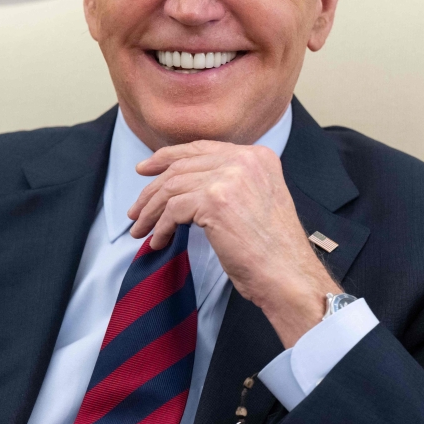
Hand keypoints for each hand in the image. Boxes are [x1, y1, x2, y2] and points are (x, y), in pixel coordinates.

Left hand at [127, 140, 339, 346]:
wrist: (288, 275)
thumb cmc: (273, 250)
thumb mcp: (257, 200)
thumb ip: (232, 182)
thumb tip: (186, 184)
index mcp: (258, 156)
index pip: (202, 148)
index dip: (168, 157)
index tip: (146, 169)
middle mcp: (244, 159)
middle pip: (182, 166)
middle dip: (152, 188)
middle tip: (136, 208)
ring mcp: (229, 178)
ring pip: (172, 187)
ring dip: (151, 210)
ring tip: (140, 229)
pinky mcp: (215, 200)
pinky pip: (173, 210)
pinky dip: (160, 227)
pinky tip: (158, 241)